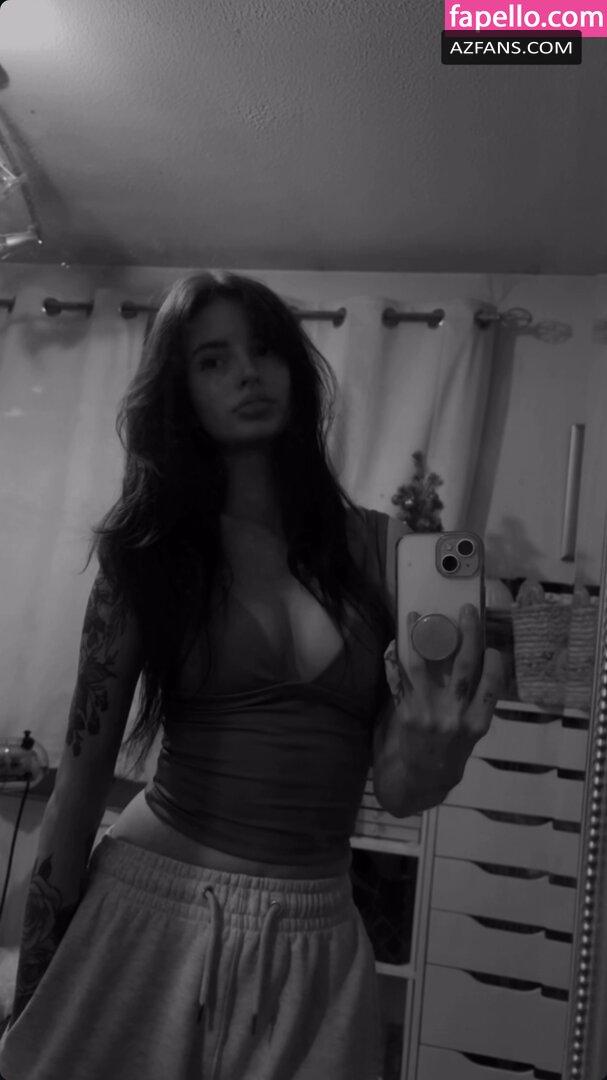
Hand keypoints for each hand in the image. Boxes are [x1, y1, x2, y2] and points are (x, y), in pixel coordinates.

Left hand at [384, 605, 504, 786]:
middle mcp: (456, 716)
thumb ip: (476, 701)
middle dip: (468, 634)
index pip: (493, 683)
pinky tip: (393, 643)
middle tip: (466, 611)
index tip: (492, 645)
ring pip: (424, 667)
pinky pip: (398, 680)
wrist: (423, 780)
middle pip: (465, 667)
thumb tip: (479, 659)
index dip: (494, 660)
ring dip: (420, 637)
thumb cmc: (452, 752)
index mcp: (478, 722)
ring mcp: (428, 714)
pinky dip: (393, 660)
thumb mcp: (473, 733)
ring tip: (417, 616)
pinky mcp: (405, 713)